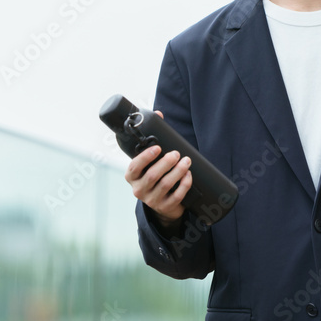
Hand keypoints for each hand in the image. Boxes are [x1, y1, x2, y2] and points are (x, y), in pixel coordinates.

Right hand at [123, 111, 192, 225]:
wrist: (163, 203)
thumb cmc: (156, 173)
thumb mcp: (150, 160)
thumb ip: (153, 137)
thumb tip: (159, 113)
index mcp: (132, 176)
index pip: (134, 167)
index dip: (145, 157)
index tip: (157, 148)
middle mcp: (138, 189)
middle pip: (152, 176)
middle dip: (166, 163)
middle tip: (176, 153)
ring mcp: (152, 200)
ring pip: (165, 185)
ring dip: (178, 171)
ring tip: (187, 161)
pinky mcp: (165, 207)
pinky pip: (176, 196)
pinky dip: (184, 184)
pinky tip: (189, 175)